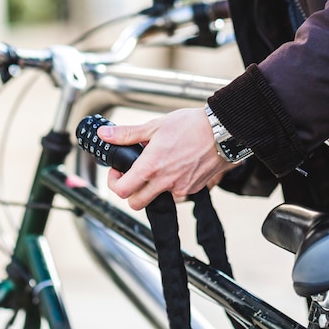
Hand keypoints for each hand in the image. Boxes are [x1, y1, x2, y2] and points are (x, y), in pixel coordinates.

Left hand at [99, 108, 234, 209]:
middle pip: (136, 203)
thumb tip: (105, 134)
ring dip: (153, 187)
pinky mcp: (194, 189)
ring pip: (157, 198)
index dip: (114, 183)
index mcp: (151, 167)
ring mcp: (181, 188)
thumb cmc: (192, 126)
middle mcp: (165, 182)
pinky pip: (176, 193)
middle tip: (133, 174)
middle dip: (130, 192)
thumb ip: (127, 134)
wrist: (223, 131)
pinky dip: (172, 183)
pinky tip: (177, 165)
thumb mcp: (155, 126)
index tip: (118, 171)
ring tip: (160, 165)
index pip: (122, 190)